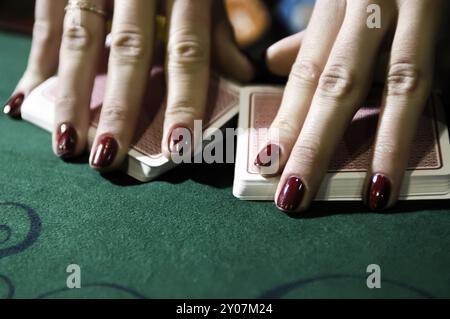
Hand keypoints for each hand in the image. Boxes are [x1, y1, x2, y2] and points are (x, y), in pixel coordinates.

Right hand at [5, 0, 252, 170]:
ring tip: (66, 144)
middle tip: (108, 158)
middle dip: (120, 108)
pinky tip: (26, 103)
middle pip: (130, 51)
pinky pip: (46, 24)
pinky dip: (38, 64)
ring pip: (80, 40)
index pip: (188, 50)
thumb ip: (217, 34)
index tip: (178, 146)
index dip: (183, 99)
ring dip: (71, 95)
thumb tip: (241, 77)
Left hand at [258, 0, 443, 211]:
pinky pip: (446, 68)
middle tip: (295, 195)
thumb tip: (273, 64)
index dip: (287, 122)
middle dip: (317, 145)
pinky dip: (437, 110)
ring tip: (376, 192)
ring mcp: (421, 8)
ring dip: (389, 142)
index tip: (268, 165)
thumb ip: (311, 38)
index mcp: (337, 3)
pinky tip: (421, 148)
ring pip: (402, 82)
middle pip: (341, 85)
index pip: (307, 73)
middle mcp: (373, 5)